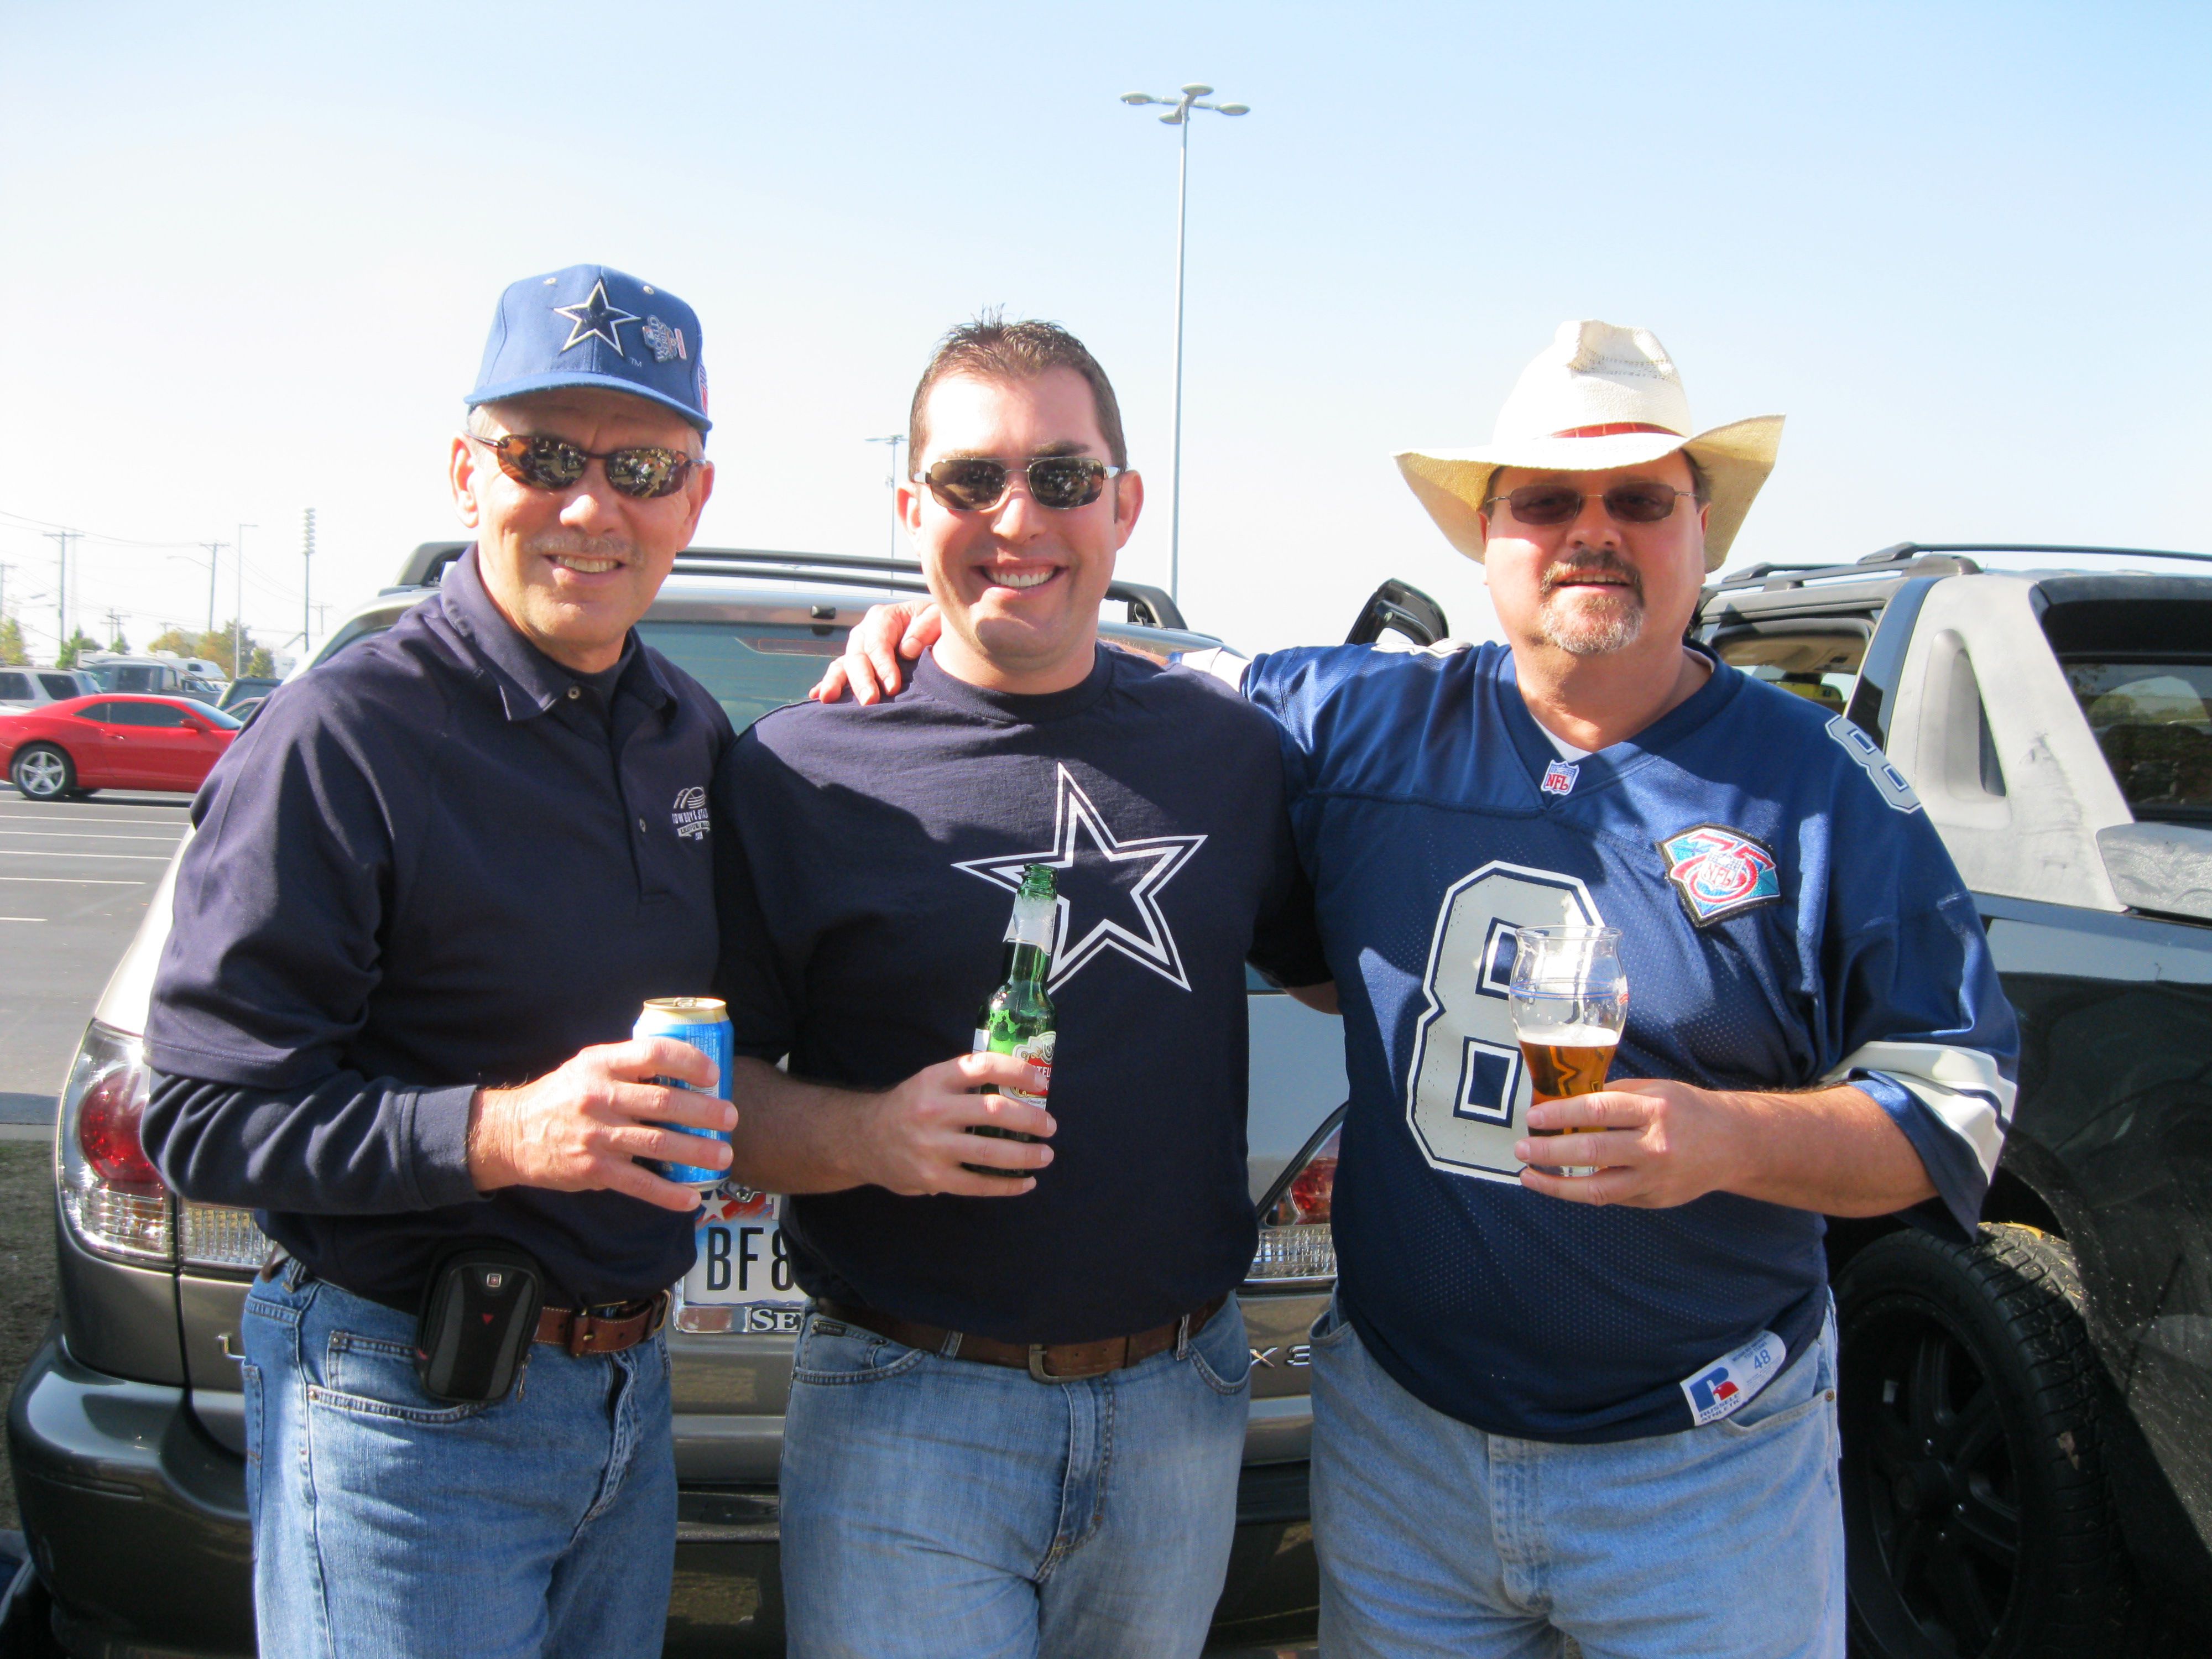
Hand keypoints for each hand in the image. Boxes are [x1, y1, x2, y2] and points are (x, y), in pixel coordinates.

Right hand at [468, 1037, 735, 1212]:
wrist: (512, 1134)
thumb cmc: (562, 1097)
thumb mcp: (588, 1067)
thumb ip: (628, 1066)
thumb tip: (682, 1068)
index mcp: (601, 1064)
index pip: (653, 1053)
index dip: (688, 1061)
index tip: (713, 1075)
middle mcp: (599, 1097)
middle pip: (663, 1101)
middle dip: (703, 1111)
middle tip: (731, 1117)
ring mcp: (597, 1135)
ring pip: (657, 1143)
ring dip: (696, 1151)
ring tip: (724, 1156)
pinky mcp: (593, 1170)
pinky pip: (639, 1183)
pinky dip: (668, 1193)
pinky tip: (691, 1198)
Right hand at [810, 601, 942, 703]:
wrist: (936, 630)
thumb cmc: (938, 623)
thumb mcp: (938, 617)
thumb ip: (925, 628)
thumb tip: (906, 649)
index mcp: (884, 618)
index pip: (878, 643)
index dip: (883, 665)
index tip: (893, 686)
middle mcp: (865, 631)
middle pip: (857, 656)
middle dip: (861, 680)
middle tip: (869, 701)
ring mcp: (858, 648)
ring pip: (843, 664)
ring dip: (836, 682)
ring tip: (829, 699)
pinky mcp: (857, 663)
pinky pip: (838, 671)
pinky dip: (827, 682)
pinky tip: (817, 696)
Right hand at [850, 1051, 1055, 1196]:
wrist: (861, 1140)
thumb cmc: (908, 1108)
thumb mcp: (929, 1082)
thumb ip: (964, 1083)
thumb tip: (1020, 1088)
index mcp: (935, 1079)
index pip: (983, 1066)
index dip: (1017, 1071)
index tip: (1041, 1082)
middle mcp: (933, 1109)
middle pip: (993, 1111)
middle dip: (1030, 1119)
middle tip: (1050, 1126)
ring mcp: (932, 1146)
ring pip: (989, 1152)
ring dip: (1025, 1155)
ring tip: (1045, 1155)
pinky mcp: (932, 1177)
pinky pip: (978, 1184)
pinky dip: (1007, 1184)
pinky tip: (1026, 1182)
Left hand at [1513, 1079, 1746, 1208]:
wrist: (1734, 1145)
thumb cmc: (1687, 1110)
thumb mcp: (1654, 1089)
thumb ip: (1612, 1096)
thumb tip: (1564, 1102)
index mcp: (1654, 1110)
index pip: (1597, 1111)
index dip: (1560, 1114)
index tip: (1533, 1116)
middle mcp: (1654, 1147)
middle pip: (1592, 1152)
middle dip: (1550, 1151)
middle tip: (1522, 1147)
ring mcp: (1655, 1179)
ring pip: (1597, 1189)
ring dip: (1556, 1185)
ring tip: (1528, 1175)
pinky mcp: (1654, 1200)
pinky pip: (1610, 1198)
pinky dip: (1581, 1191)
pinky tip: (1559, 1184)